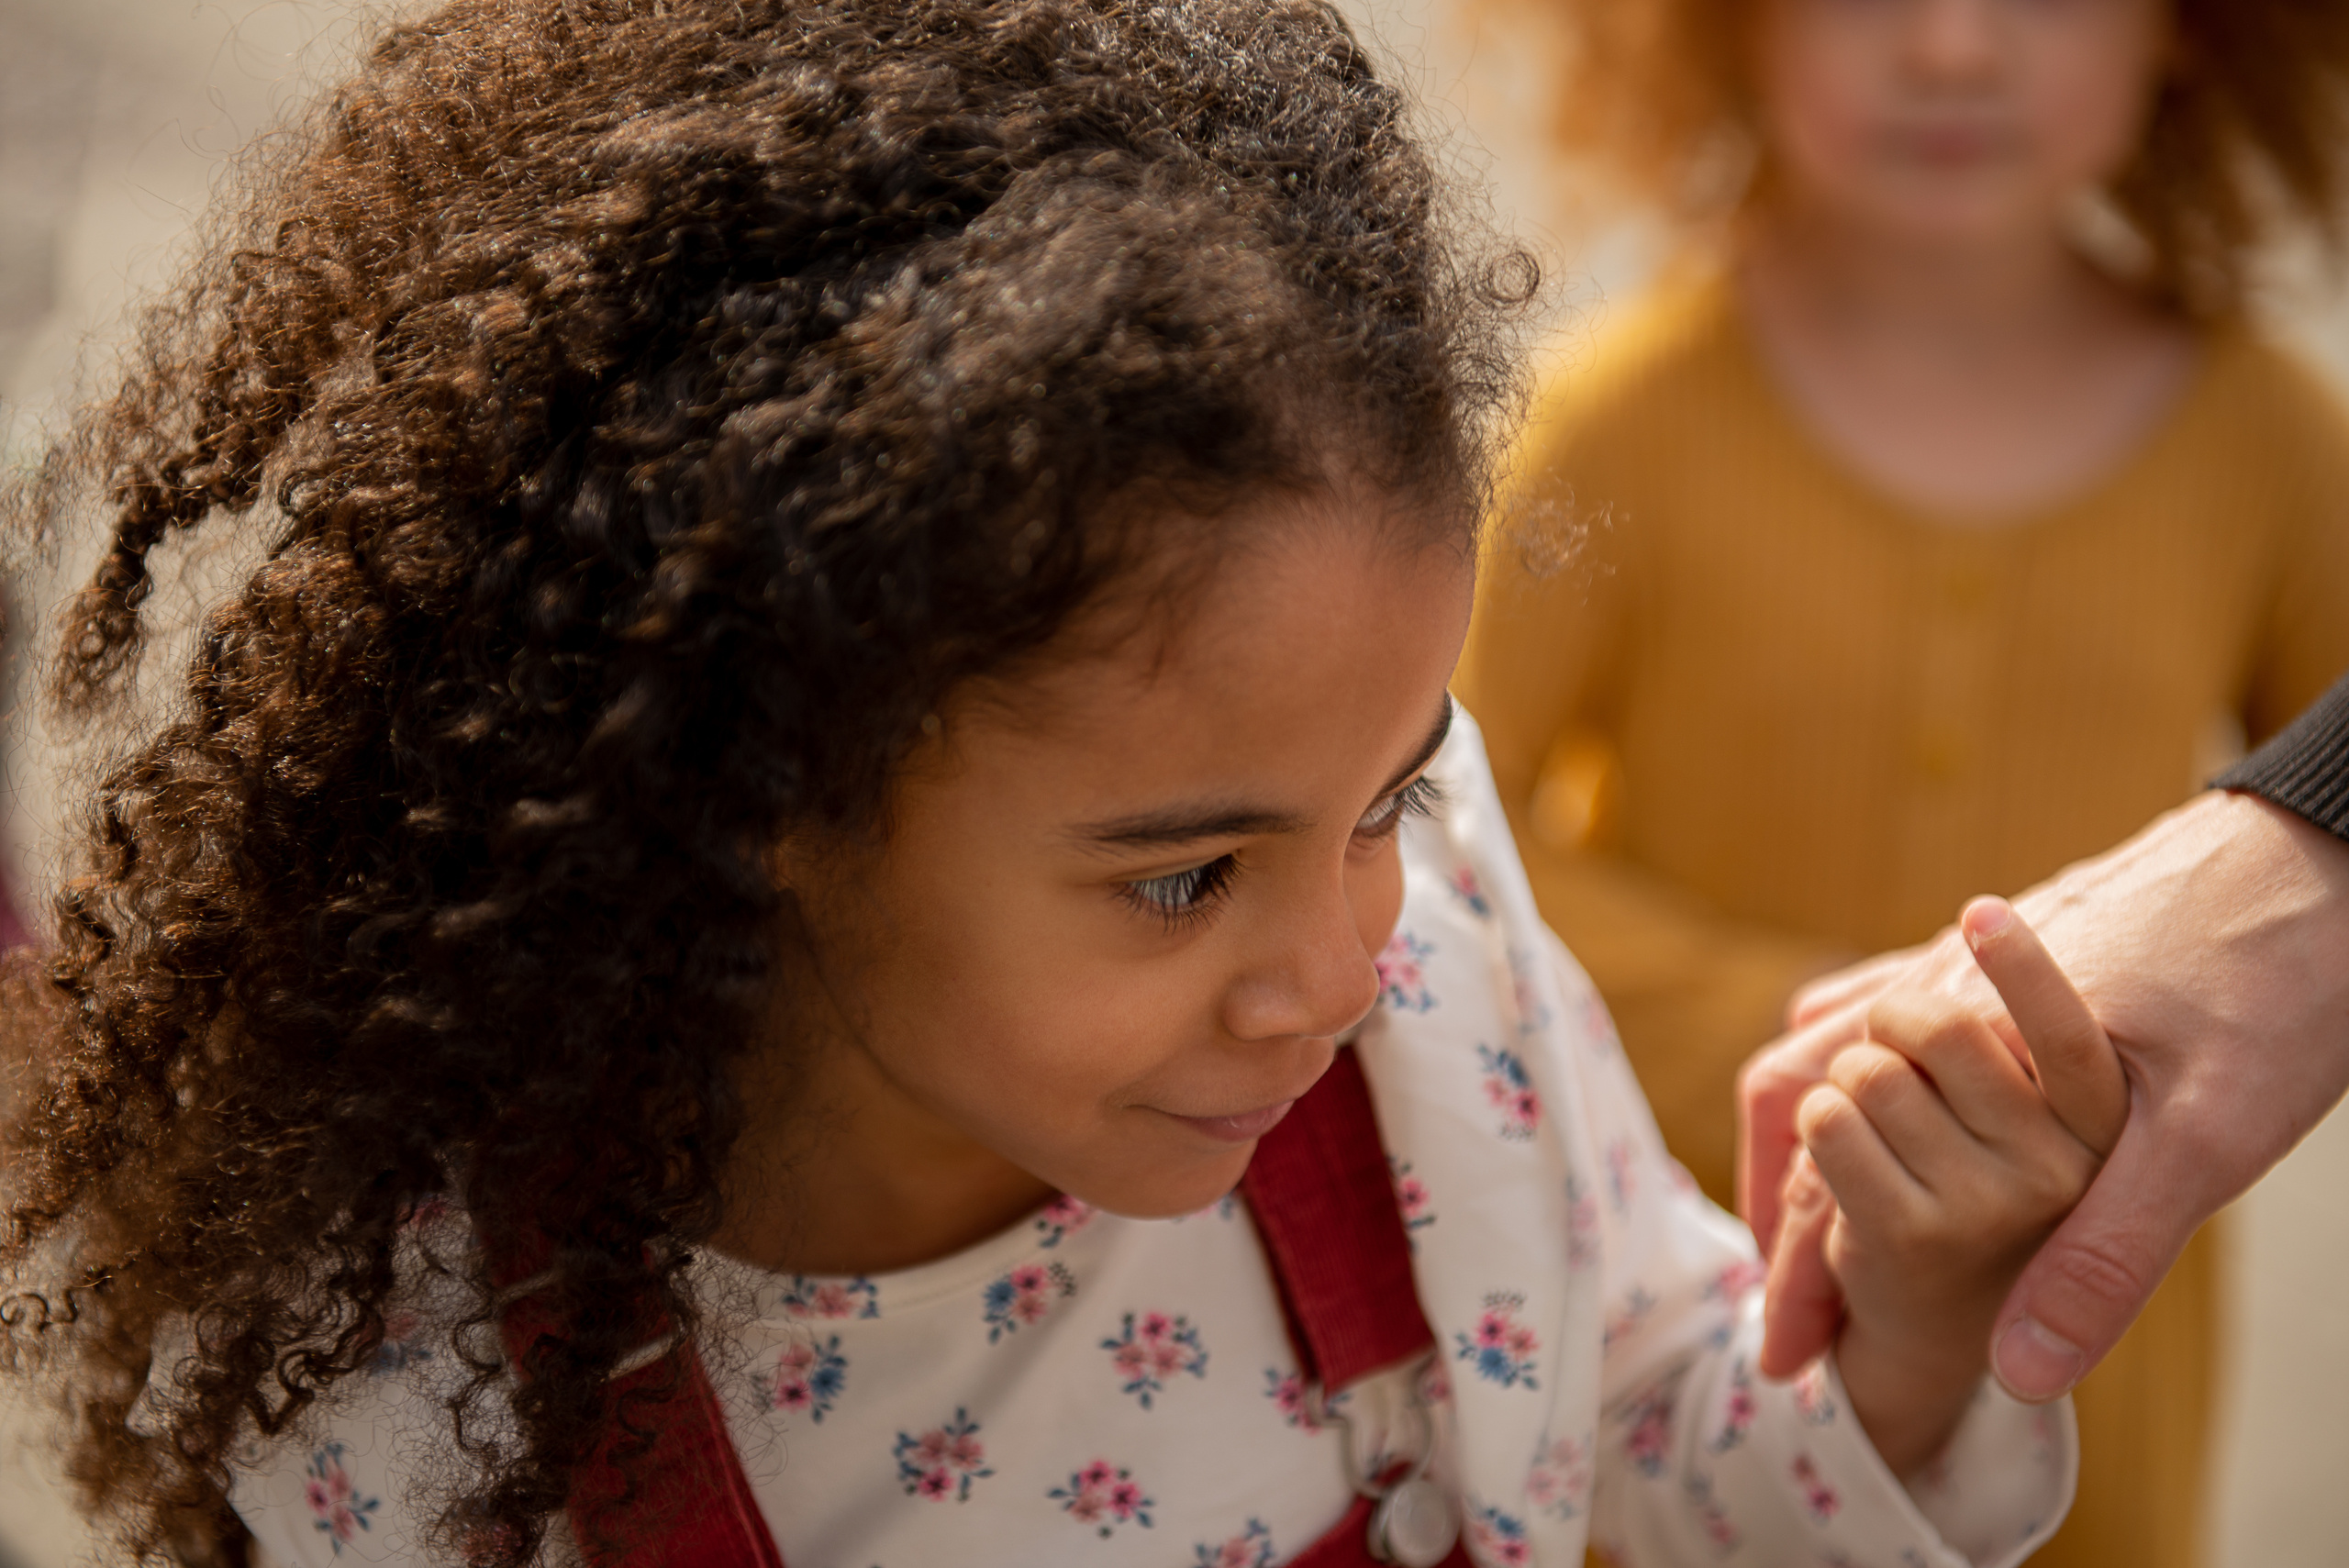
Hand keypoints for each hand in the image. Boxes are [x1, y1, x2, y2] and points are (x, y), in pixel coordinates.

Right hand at [1743, 790, 2348, 1398]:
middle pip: (1796, 1087)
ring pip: (1830, 1037)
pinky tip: (1859, 1082)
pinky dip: (1845, 1055)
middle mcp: (1935, 975)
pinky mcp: (2001, 932)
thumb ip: (2105, 1256)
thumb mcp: (2207, 1142)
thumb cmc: (2276, 984)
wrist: (2318, 852)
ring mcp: (1962, 948)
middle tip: (1787, 1304)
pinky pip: (1878, 991)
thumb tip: (2024, 1372)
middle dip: (1781, 1202)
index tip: (1787, 1358)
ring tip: (1805, 1212)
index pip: (1827, 1158)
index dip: (1803, 1271)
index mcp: (1958, 1033)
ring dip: (1802, 1127)